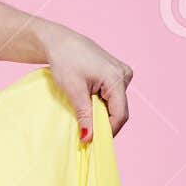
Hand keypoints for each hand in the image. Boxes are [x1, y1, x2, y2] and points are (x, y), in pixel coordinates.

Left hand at [40, 23, 133, 143]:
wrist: (60, 43)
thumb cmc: (66, 61)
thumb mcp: (74, 91)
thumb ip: (84, 115)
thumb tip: (88, 138)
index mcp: (117, 78)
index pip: (120, 114)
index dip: (107, 131)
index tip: (92, 142)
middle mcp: (124, 75)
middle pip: (119, 110)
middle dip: (103, 123)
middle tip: (86, 134)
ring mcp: (122, 74)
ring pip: (115, 105)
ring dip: (101, 114)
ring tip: (84, 117)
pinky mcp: (116, 74)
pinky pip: (112, 97)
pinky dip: (101, 105)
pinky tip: (88, 106)